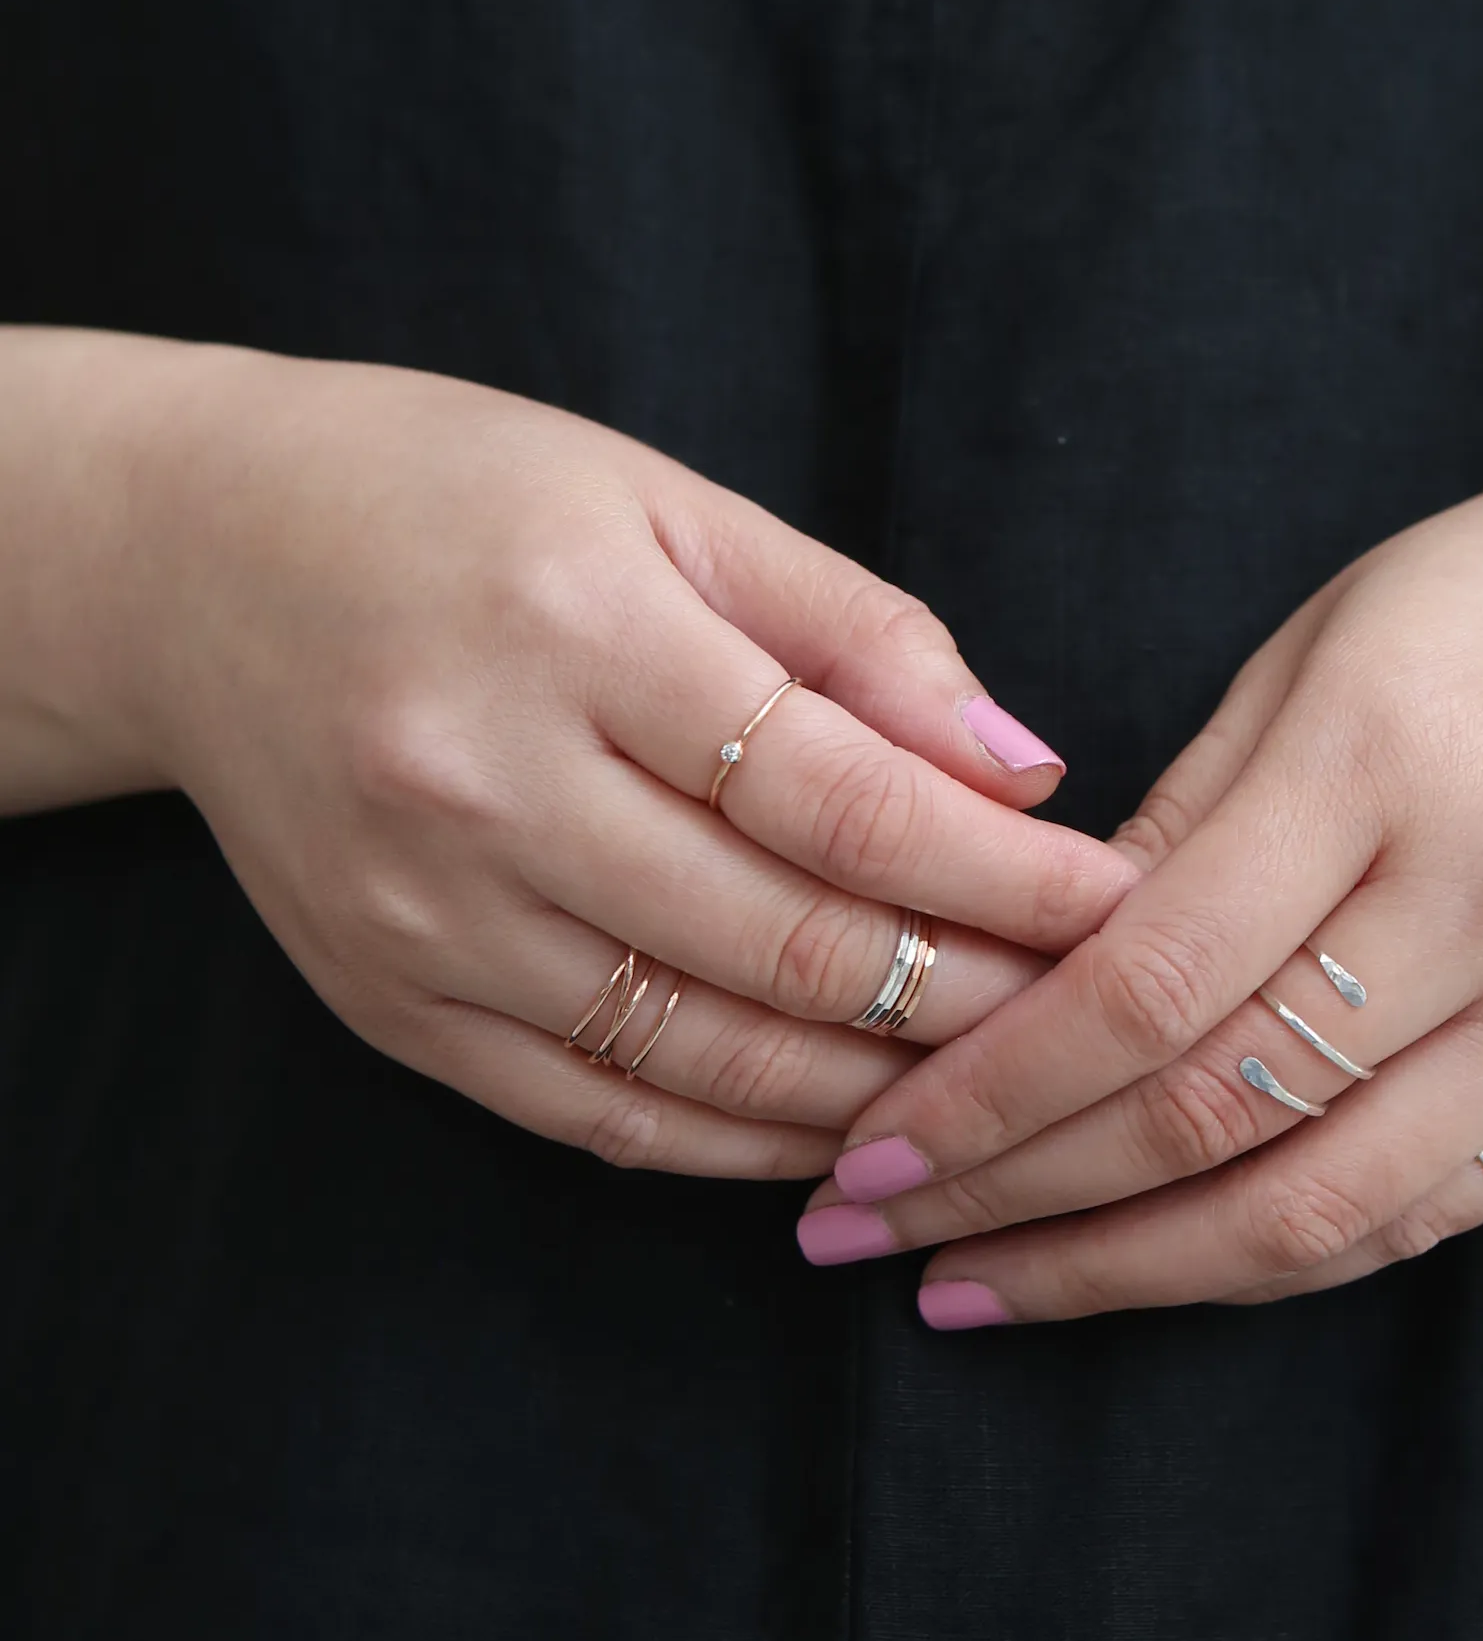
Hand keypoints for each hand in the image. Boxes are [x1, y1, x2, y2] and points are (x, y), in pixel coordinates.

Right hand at [104, 343, 1132, 1175]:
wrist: (202, 566)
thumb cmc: (463, 504)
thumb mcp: (666, 505)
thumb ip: (856, 634)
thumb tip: (1026, 766)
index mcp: (575, 630)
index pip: (842, 795)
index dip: (1005, 872)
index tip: (1122, 906)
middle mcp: (484, 787)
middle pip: (786, 942)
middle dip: (972, 995)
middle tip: (1094, 1013)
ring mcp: (426, 918)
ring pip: (705, 1054)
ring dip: (878, 1086)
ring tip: (1001, 1081)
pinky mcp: (391, 1006)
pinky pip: (600, 1113)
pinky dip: (743, 1137)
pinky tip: (844, 1126)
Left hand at [798, 404, 1482, 1315]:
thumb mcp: (1324, 645)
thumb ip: (1183, 819)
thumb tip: (1030, 975)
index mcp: (1387, 759)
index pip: (1146, 984)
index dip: (987, 1090)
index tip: (866, 1152)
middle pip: (1213, 1114)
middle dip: (1014, 1198)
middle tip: (865, 1237)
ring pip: (1318, 1208)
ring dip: (1123, 1272)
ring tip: (980, 1291)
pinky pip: (1424, 1211)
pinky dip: (1268, 1256)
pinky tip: (1149, 1266)